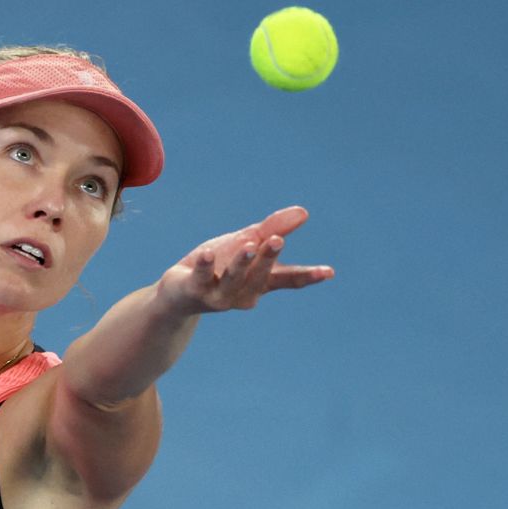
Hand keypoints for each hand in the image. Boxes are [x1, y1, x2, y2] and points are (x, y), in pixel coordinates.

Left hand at [156, 205, 334, 315]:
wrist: (179, 293)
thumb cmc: (219, 267)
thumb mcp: (247, 241)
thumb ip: (273, 228)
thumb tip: (303, 212)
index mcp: (260, 282)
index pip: (288, 279)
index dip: (307, 276)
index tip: (328, 272)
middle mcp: (243, 293)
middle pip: (260, 276)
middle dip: (267, 259)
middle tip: (277, 240)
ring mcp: (220, 296)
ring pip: (233, 280)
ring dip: (241, 263)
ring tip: (248, 245)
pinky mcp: (195, 291)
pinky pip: (202, 278)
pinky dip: (205, 266)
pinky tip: (207, 254)